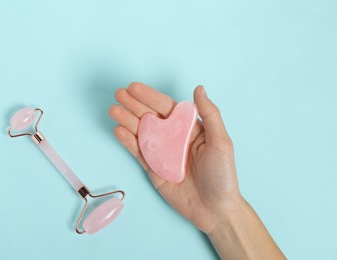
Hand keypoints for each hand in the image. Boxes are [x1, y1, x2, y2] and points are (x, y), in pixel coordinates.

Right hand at [109, 82, 240, 233]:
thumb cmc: (222, 175)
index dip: (150, 97)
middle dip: (134, 105)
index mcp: (188, 128)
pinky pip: (138, 153)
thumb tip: (198, 88)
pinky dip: (128, 142)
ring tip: (113, 110)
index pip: (167, 107)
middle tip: (118, 94)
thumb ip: (210, 114)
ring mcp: (162, 153)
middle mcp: (173, 138)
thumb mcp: (221, 142)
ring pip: (141, 133)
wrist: (215, 209)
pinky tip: (119, 130)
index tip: (134, 88)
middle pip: (150, 117)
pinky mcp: (153, 169)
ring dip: (127, 120)